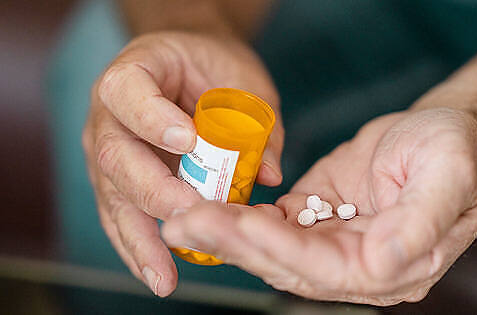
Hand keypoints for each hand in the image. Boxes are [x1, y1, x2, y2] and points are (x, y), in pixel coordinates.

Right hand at [82, 31, 283, 295]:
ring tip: (163, 276)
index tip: (187, 140)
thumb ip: (257, 122)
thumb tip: (269, 174)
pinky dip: (139, 246)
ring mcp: (106, 149)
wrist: (185, 63)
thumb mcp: (242, 80)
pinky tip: (157, 274)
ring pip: (114, 195)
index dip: (153, 117)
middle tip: (192, 216)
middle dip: (155, 191)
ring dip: (141, 238)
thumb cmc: (212, 66)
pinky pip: (121, 215)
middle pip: (116, 155)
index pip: (129, 91)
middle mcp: (108, 113)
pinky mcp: (115, 181)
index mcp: (136, 72)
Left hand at [161, 108, 476, 304]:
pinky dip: (242, 218)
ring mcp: (337, 243)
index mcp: (398, 265)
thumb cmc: (455, 151)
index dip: (287, 249)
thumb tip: (382, 263)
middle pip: (291, 264)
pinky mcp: (318, 218)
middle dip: (239, 244)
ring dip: (230, 233)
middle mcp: (362, 264)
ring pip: (276, 247)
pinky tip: (210, 207)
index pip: (332, 269)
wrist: (443, 131)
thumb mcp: (450, 177)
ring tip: (185, 216)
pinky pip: (276, 224)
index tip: (245, 224)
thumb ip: (420, 223)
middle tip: (188, 222)